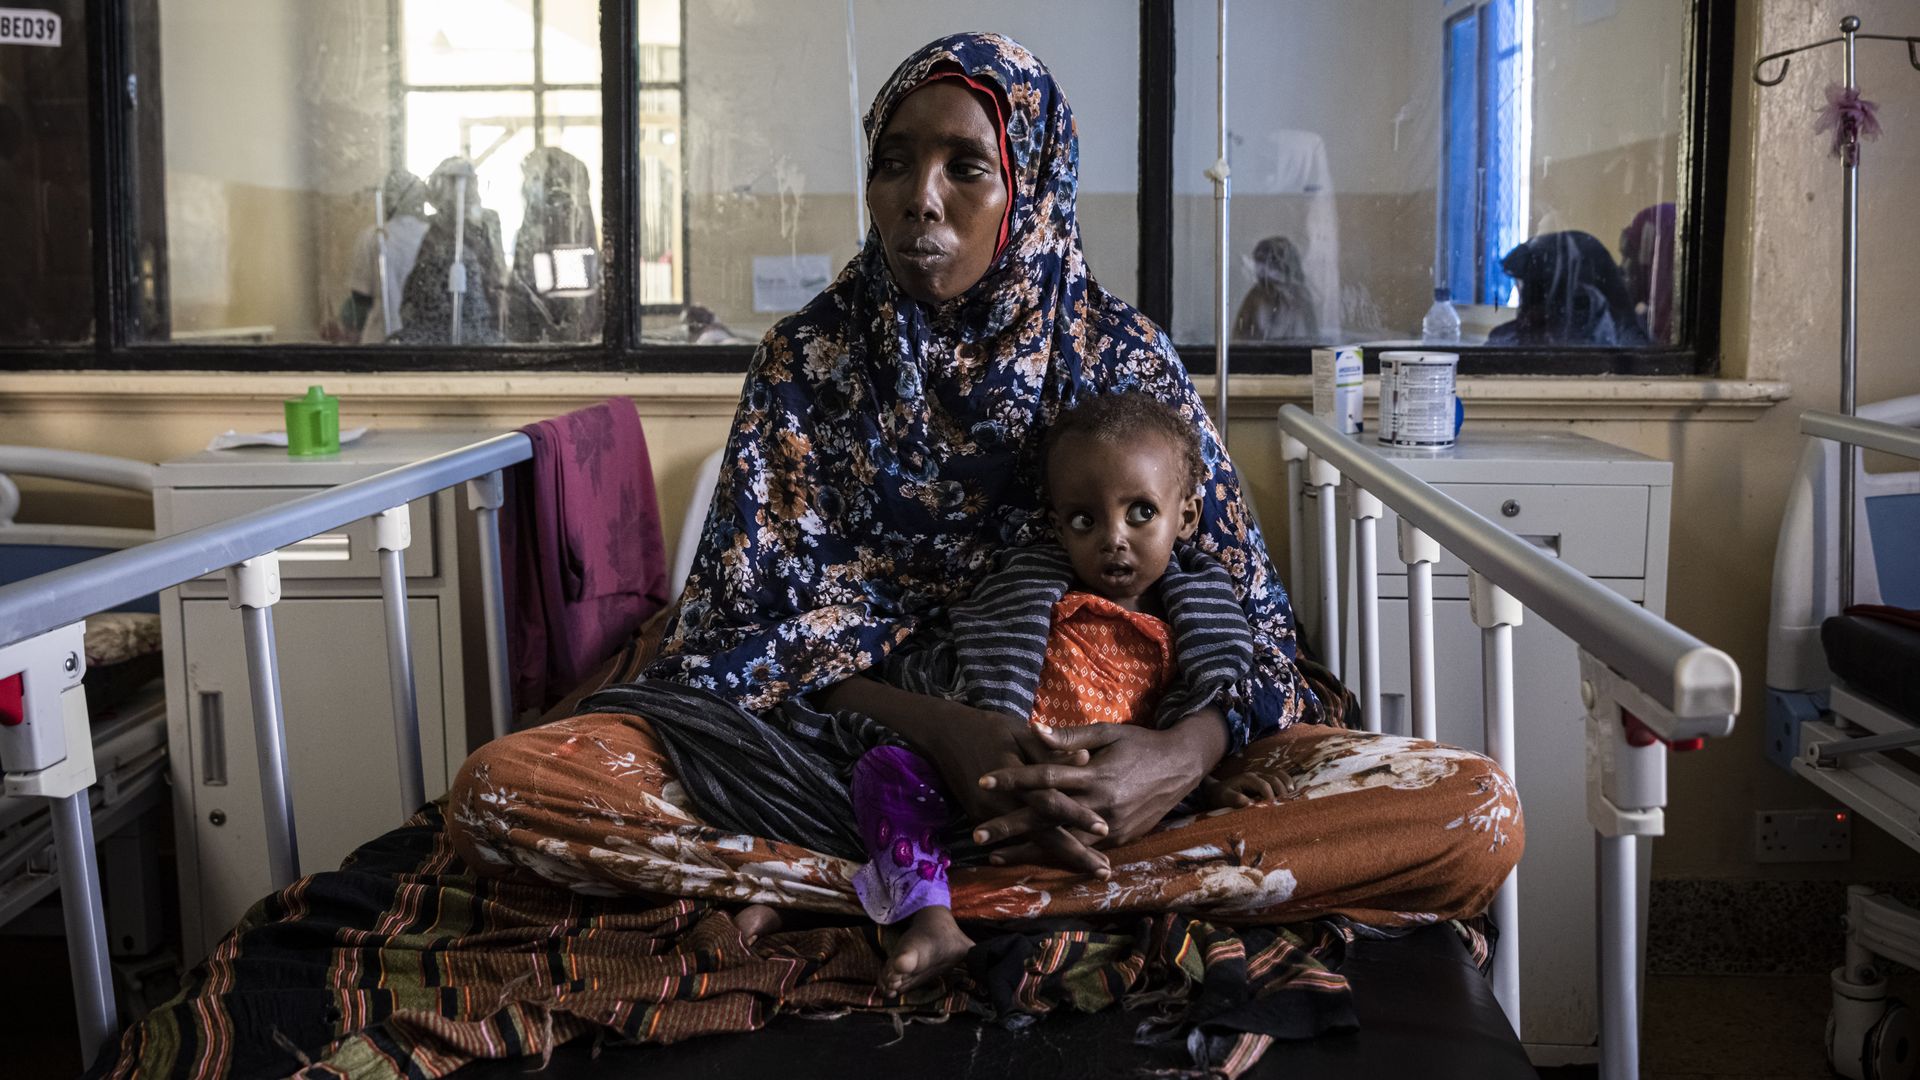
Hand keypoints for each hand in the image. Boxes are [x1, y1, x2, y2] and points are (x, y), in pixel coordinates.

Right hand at [913, 710, 1112, 876]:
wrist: (944, 735)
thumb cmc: (988, 729)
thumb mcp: (1020, 732)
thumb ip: (1051, 749)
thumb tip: (1086, 759)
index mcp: (1015, 778)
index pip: (1051, 802)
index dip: (1077, 816)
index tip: (1104, 829)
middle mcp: (1001, 803)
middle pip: (1044, 834)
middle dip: (1075, 853)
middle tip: (1105, 869)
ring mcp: (988, 815)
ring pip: (1031, 842)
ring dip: (1061, 857)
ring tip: (1091, 869)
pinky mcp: (982, 818)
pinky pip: (1015, 839)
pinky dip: (1038, 851)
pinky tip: (1060, 861)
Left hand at [975, 710, 1228, 853]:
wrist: (1182, 766)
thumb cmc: (1140, 743)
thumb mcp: (1107, 732)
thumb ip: (1069, 736)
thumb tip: (1034, 730)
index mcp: (1095, 774)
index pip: (1045, 777)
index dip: (1013, 779)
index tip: (982, 780)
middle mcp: (1100, 804)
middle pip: (1046, 818)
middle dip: (1010, 828)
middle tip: (976, 837)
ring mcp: (1111, 826)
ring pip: (1062, 843)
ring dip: (1027, 852)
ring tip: (995, 859)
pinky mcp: (1119, 839)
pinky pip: (1082, 852)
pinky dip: (1056, 859)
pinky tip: (1032, 864)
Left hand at [1201, 772, 1289, 808]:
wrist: (1219, 789)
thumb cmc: (1221, 795)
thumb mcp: (1224, 797)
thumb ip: (1235, 799)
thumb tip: (1248, 803)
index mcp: (1248, 778)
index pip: (1263, 784)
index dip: (1270, 796)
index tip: (1273, 807)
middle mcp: (1257, 775)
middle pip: (1274, 778)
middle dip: (1281, 791)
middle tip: (1285, 805)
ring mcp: (1262, 776)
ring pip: (1279, 775)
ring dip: (1287, 785)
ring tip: (1292, 797)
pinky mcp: (1266, 780)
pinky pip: (1280, 777)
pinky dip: (1287, 783)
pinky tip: (1291, 793)